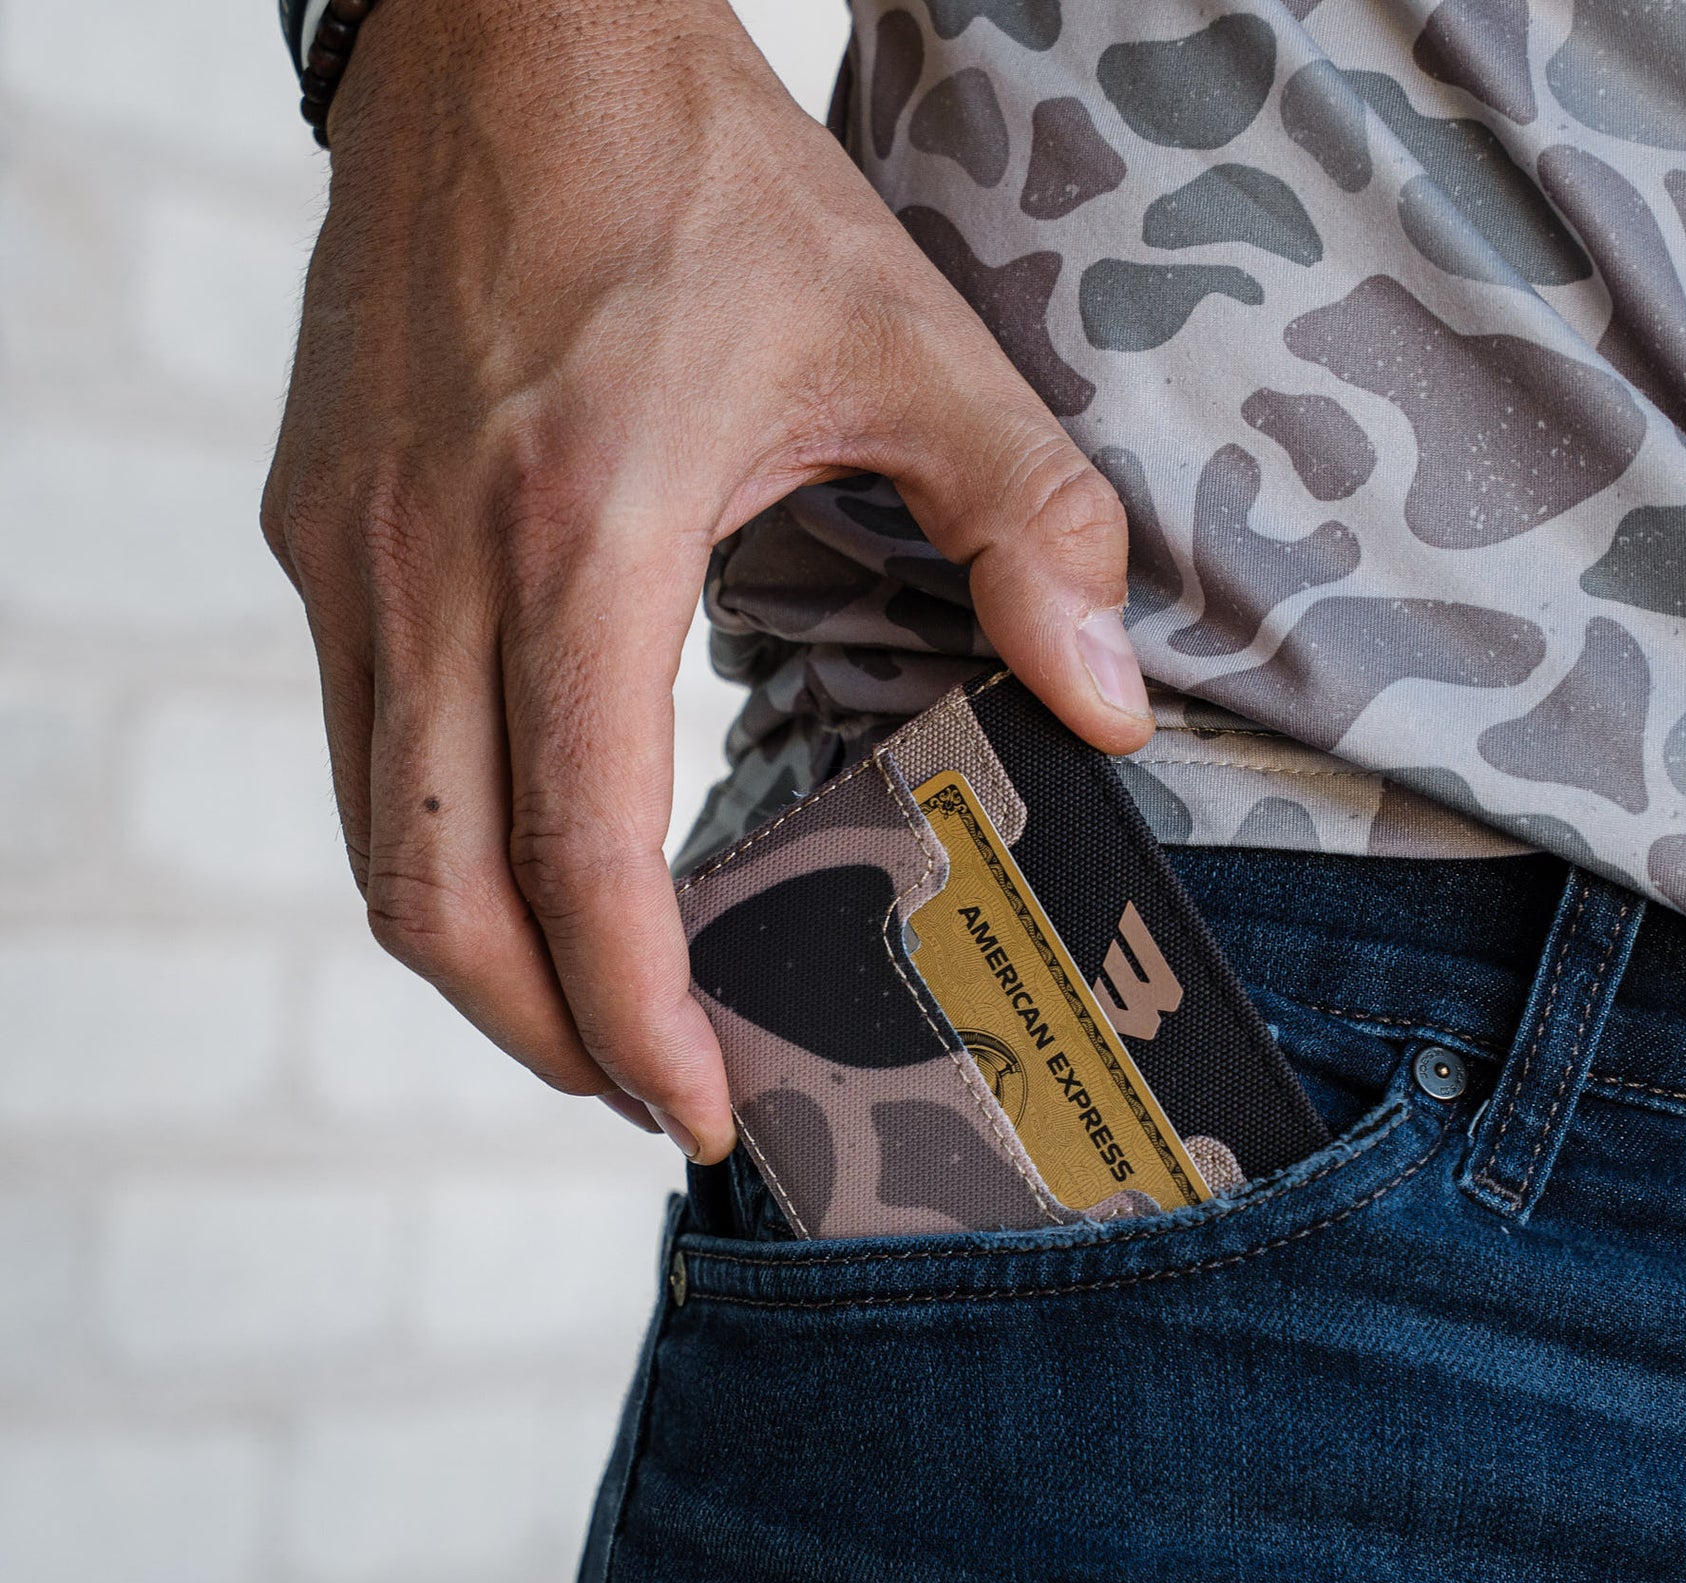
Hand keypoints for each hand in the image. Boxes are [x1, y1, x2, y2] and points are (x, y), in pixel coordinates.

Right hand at [261, 0, 1149, 1162]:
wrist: (500, 24)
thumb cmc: (700, 174)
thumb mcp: (905, 334)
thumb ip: (1028, 517)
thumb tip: (1107, 703)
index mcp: (581, 532)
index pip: (578, 853)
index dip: (636, 1015)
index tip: (696, 1111)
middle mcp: (430, 565)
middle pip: (437, 897)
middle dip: (541, 1036)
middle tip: (648, 1095)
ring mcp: (348, 553)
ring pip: (376, 840)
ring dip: (479, 961)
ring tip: (592, 1012)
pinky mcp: (318, 530)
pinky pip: (360, 745)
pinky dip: (438, 845)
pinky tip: (531, 855)